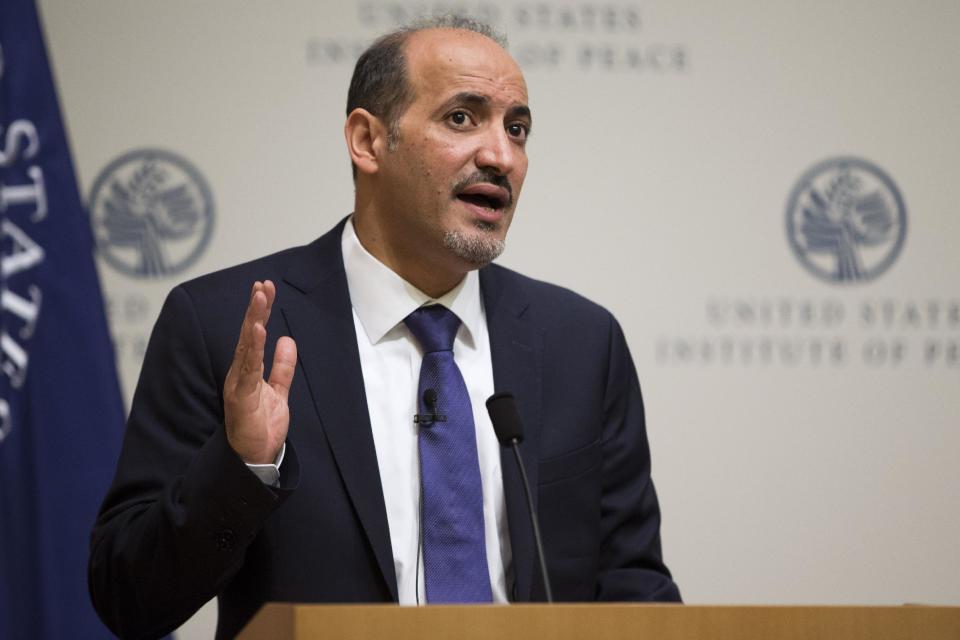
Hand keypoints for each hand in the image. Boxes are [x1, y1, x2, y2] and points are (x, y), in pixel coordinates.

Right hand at [223, 280, 297, 463]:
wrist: (254, 457)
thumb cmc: (262, 427)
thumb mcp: (279, 391)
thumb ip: (282, 367)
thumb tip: (286, 340)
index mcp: (247, 370)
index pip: (253, 335)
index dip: (260, 311)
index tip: (266, 289)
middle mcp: (240, 372)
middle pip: (247, 334)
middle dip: (255, 308)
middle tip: (262, 284)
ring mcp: (239, 382)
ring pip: (246, 345)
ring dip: (253, 319)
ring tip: (260, 296)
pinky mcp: (241, 396)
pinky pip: (248, 367)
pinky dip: (252, 347)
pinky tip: (256, 329)